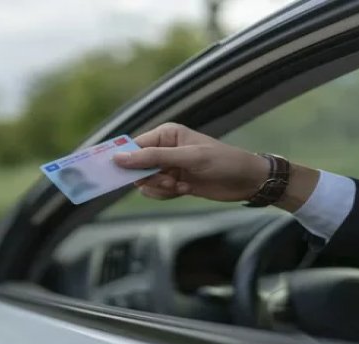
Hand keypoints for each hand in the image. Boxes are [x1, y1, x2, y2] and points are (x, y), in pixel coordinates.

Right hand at [113, 123, 318, 210]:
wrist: (247, 181)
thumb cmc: (222, 161)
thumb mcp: (188, 158)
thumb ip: (153, 158)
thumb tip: (120, 158)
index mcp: (165, 134)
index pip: (133, 146)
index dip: (123, 160)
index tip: (110, 172)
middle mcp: (164, 149)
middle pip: (137, 167)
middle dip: (149, 178)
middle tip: (168, 181)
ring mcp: (168, 167)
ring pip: (145, 183)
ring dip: (160, 188)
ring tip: (180, 185)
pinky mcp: (174, 182)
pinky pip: (156, 191)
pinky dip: (167, 194)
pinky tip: (186, 189)